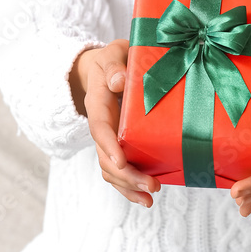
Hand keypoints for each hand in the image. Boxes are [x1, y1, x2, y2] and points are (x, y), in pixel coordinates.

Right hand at [71, 39, 161, 207]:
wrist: (105, 67)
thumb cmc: (113, 58)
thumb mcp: (112, 53)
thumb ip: (114, 65)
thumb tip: (119, 82)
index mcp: (98, 102)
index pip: (99, 127)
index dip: (109, 146)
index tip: (122, 162)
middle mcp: (101, 125)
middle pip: (105, 157)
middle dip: (126, 175)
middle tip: (152, 185)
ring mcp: (109, 138)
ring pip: (110, 169)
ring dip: (127, 187)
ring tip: (150, 198)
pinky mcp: (119, 145)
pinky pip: (119, 169)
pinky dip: (129, 186)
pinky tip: (146, 196)